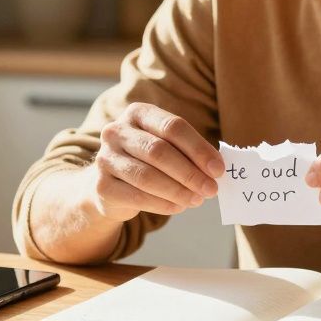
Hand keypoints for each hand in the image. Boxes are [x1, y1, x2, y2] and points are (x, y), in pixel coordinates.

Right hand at [87, 103, 223, 221]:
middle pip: (159, 151)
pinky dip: (163, 204)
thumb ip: (189, 153)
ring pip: (147, 176)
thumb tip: (217, 168)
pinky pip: (137, 196)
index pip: (173, 127)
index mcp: (138, 113)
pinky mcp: (101, 185)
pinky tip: (178, 207)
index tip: (218, 169)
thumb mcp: (167, 148)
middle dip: (190, 173)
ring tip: (197, 200)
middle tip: (211, 189)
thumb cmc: (147, 162)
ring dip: (178, 191)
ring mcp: (105, 158)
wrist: (110, 185)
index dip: (198, 149)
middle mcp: (117, 131)